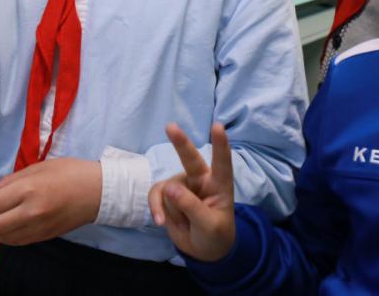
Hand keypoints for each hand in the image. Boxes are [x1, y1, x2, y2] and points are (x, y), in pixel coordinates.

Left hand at [0, 158, 102, 245]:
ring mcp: (38, 228)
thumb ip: (12, 180)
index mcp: (28, 191)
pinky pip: (17, 241)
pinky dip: (1, 238)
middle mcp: (30, 213)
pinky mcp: (44, 236)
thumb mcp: (38, 167)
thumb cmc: (70, 172)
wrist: (98, 192)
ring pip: (3, 238)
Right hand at [148, 123, 235, 261]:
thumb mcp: (209, 226)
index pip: (222, 164)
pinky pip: (156, 195)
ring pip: (168, 189)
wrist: (202, 251)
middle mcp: (200, 180)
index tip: (218, 127)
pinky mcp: (167, 193)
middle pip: (189, 159)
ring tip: (182, 224)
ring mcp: (182, 185)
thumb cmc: (215, 235)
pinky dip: (156, 208)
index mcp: (219, 186)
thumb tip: (170, 188)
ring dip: (171, 208)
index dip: (220, 146)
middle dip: (180, 142)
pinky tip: (160, 222)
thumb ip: (191, 207)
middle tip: (171, 127)